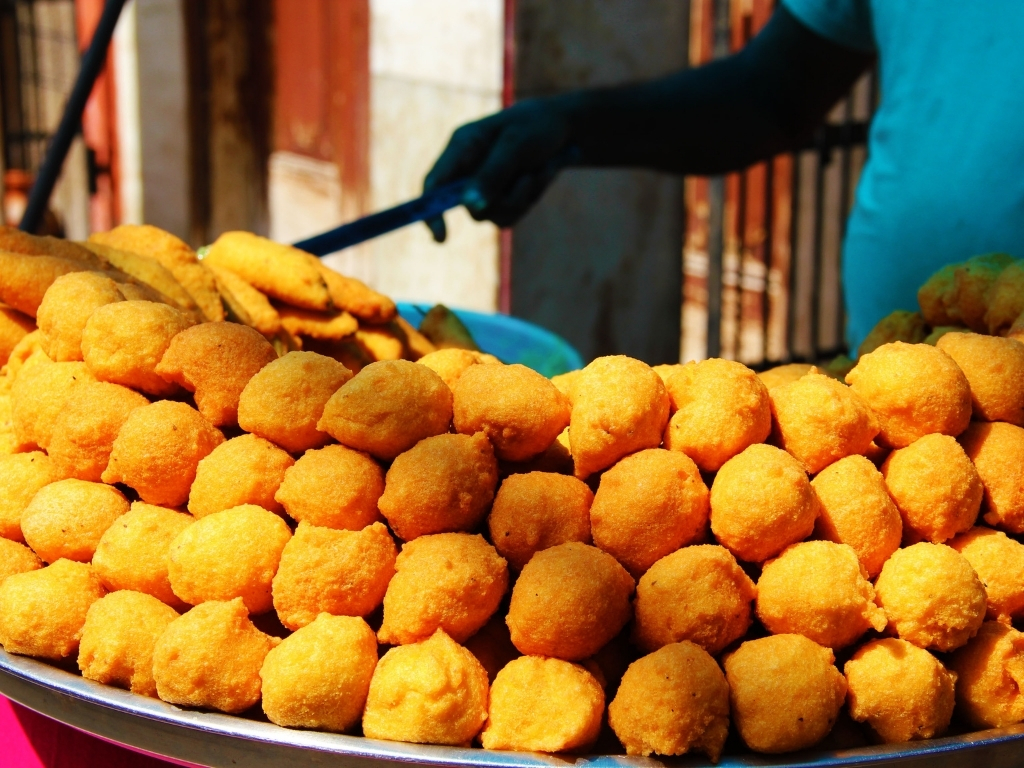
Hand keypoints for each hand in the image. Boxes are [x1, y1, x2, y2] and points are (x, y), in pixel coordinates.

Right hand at [423, 98, 572, 241]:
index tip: (441, 235)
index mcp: (462, 147)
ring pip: (493, 215)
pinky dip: (530, 198)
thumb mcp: (516, 145)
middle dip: (502, 199)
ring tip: (537, 169)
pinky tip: (540, 175)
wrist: (563, 128)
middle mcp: (468, 169)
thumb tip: (468, 206)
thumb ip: (492, 174)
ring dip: (522, 197)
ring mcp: (484, 187)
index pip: (435, 183)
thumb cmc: (536, 126)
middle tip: (527, 178)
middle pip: (469, 206)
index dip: (431, 211)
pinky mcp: (502, 199)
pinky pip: (510, 215)